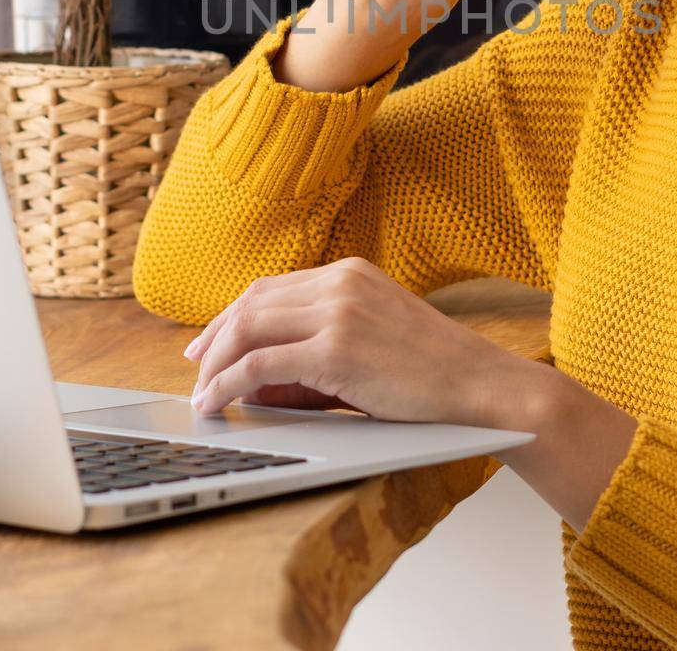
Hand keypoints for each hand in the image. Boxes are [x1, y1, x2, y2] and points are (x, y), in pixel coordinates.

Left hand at [182, 256, 524, 425]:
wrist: (482, 387)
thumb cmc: (433, 375)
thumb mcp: (371, 345)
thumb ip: (317, 351)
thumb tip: (255, 379)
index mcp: (350, 273)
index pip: (271, 288)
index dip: (231, 316)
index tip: (209, 344)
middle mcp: (340, 283)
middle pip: (251, 302)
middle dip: (213, 338)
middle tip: (194, 370)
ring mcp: (338, 311)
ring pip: (248, 328)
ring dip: (215, 363)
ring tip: (203, 393)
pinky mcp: (337, 348)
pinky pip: (260, 364)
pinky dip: (228, 383)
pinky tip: (217, 402)